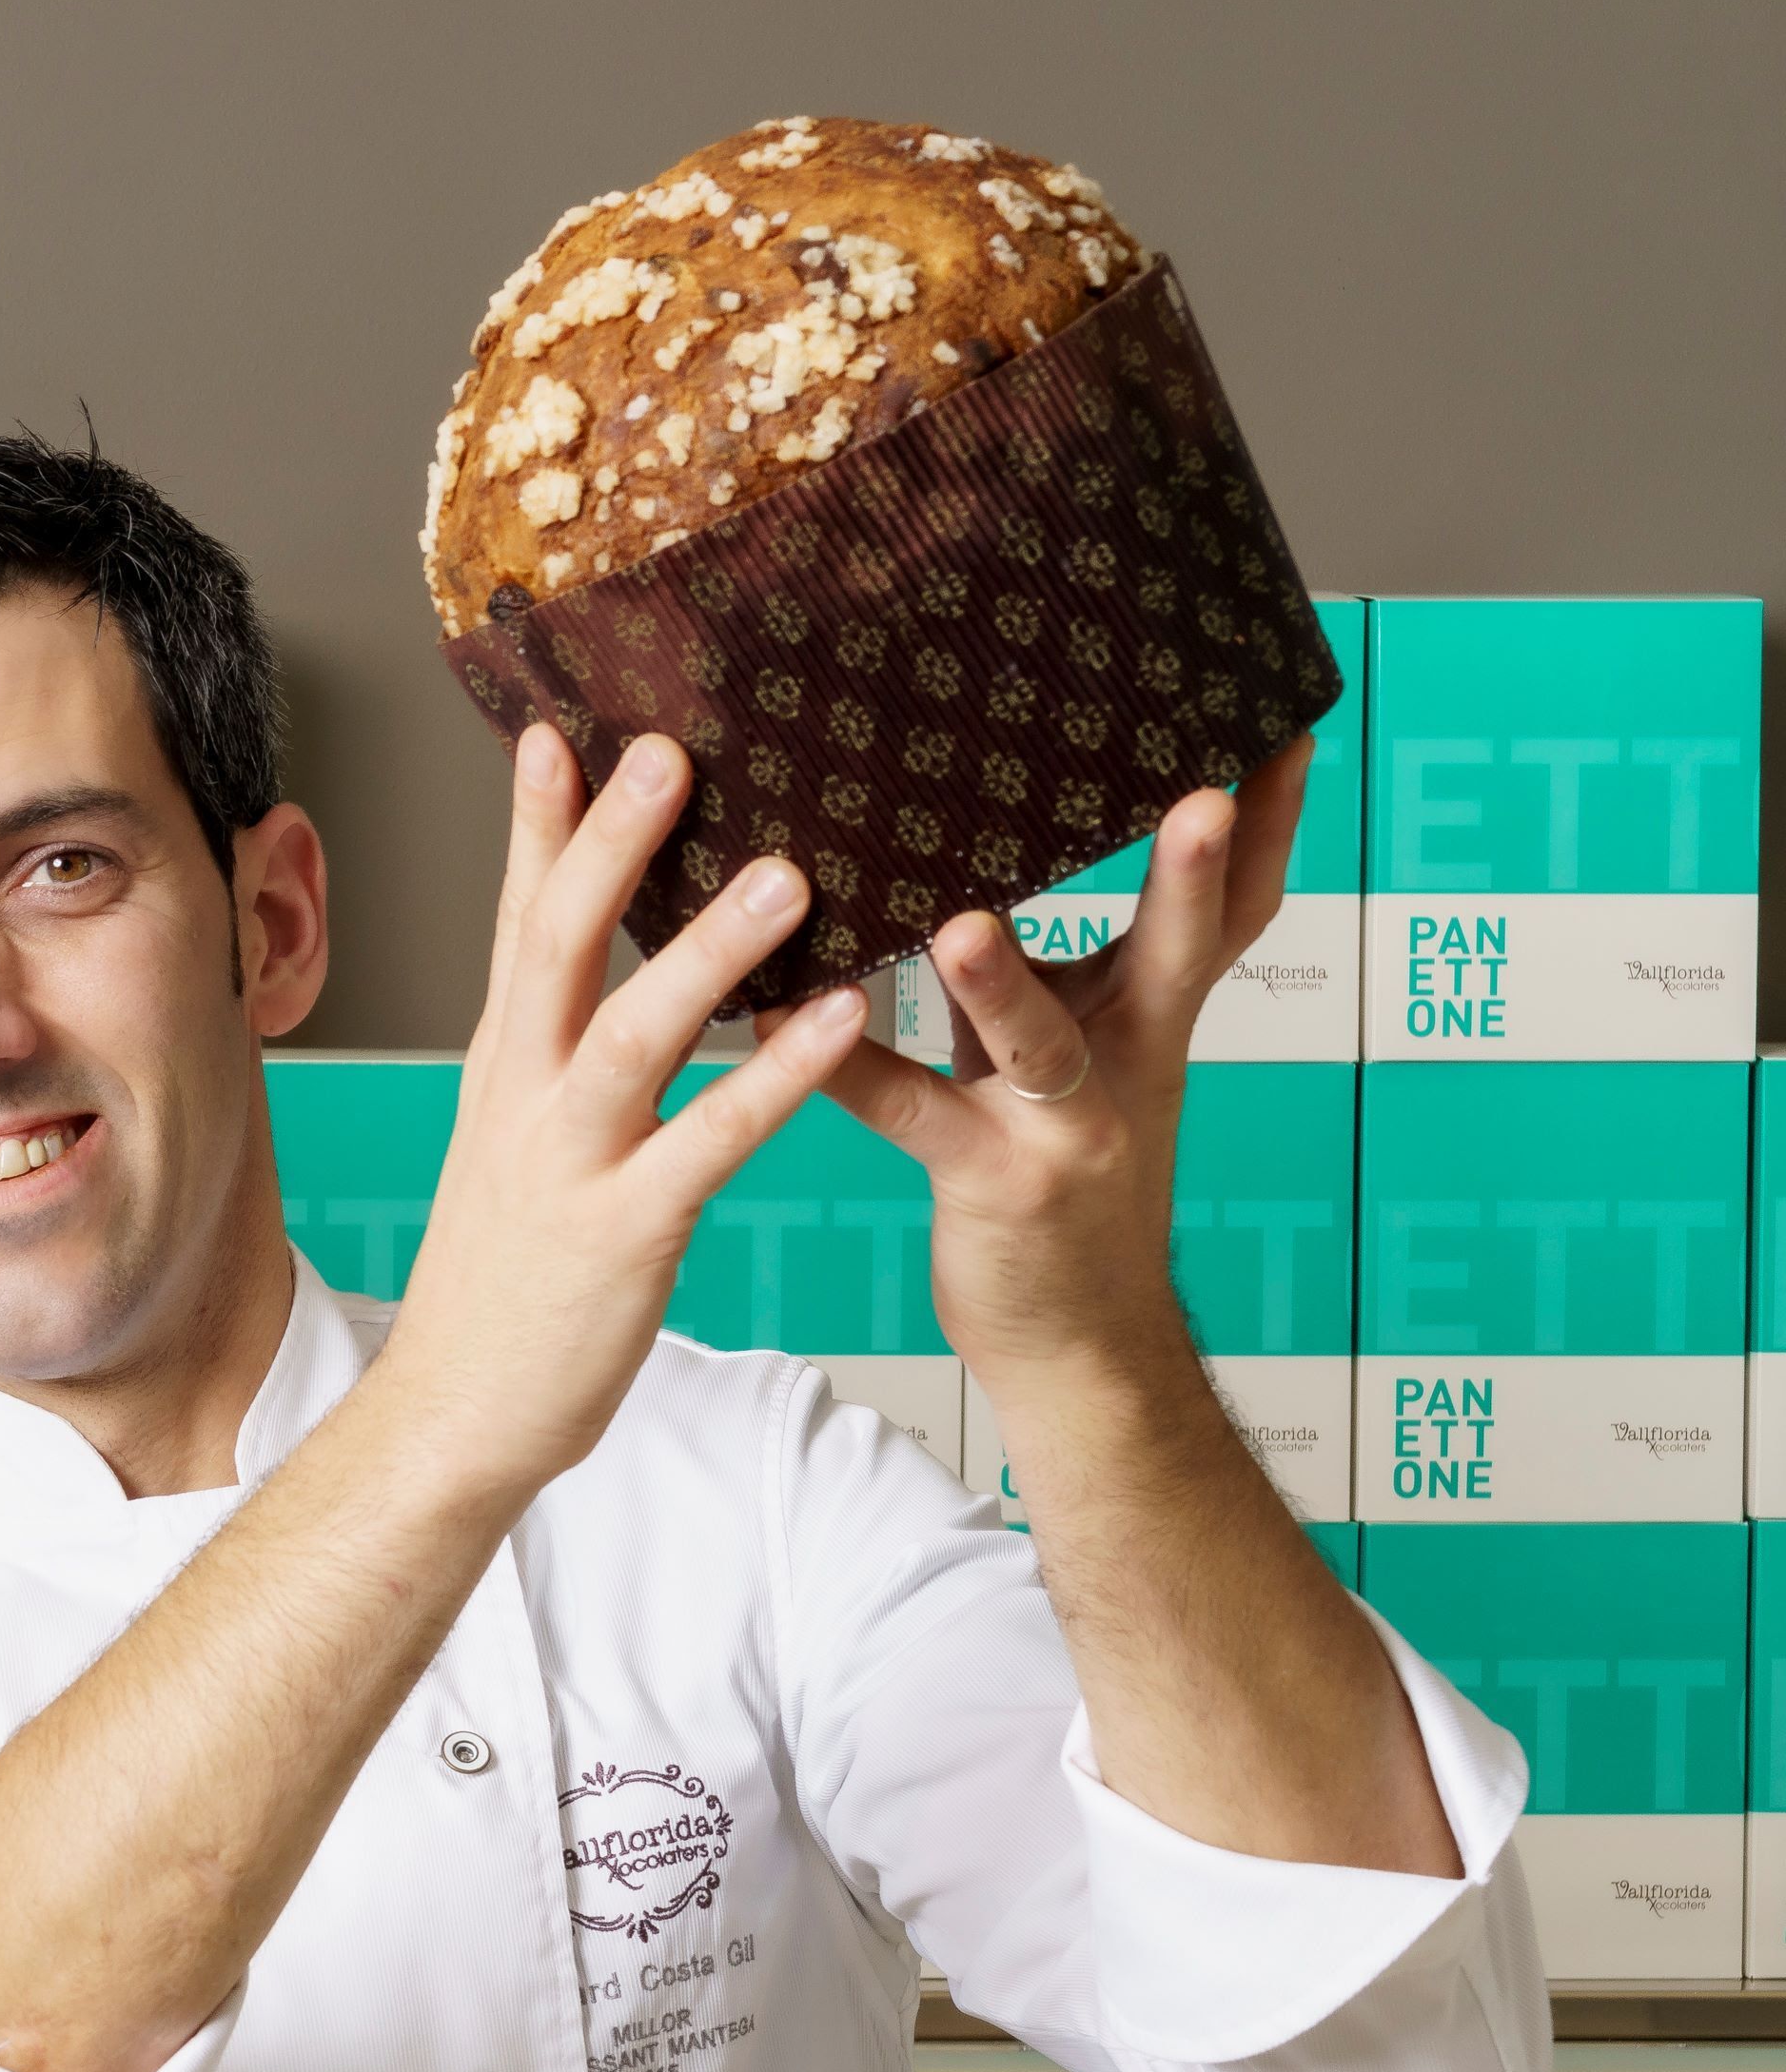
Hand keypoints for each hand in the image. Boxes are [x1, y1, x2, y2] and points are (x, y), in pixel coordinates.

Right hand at [373, 727, 868, 1503]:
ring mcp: (571, 1159)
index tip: (564, 730)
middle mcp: (526, 1094)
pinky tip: (834, 1020)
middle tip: (668, 748)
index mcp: (505, 1066)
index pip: (517, 921)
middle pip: (559, 942)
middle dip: (609, 842)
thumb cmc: (505, 1280)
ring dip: (711, 946)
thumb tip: (611, 984)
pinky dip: (774, 1075)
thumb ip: (560, 1057)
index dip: (540, 824)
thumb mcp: (516, 1144)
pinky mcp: (625, 1230)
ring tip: (788, 870)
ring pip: (636, 1029)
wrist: (456, 1411)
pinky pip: (710, 1138)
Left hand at [832, 739, 1304, 1386]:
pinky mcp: (991, 1183)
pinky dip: (847, 1065)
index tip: (1286, 729)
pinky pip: (910, 1112)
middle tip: (1206, 794)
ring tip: (962, 924)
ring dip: (1001, 983)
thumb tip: (985, 861)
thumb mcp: (1074, 1054)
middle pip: (1185, 956)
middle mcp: (1129, 1062)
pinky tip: (785, 1016)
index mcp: (1152, 1018)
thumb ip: (1048, 967)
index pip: (1234, 911)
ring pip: (1041, 1046)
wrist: (1078, 1342)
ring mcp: (1067, 1128)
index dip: (1269, 831)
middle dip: (1197, 877)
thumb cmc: (1055, 1175)